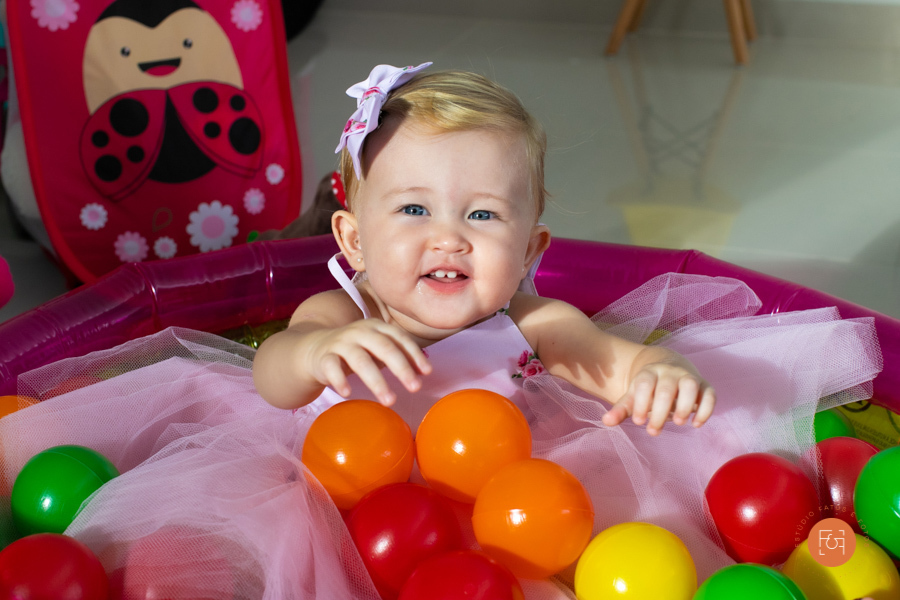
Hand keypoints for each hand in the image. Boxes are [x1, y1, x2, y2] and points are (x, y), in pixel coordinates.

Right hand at [304, 319, 431, 405]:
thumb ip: (400, 356)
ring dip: (377, 381)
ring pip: (360, 360)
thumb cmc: (357, 350)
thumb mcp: (378, 349)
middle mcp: (360, 332)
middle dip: (401, 368)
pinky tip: (348, 393)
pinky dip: (340, 380)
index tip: (427, 373)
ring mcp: (341, 343)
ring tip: (390, 401)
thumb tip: (424, 371)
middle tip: (415, 388)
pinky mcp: (325, 357)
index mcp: (376, 327)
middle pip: (383, 347)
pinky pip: (332, 367)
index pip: (399, 338)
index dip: (414, 354)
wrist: (317, 349)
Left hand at [601, 363, 715, 435]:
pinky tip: (696, 424)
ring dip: (684, 406)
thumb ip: (622, 409)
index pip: (644, 384)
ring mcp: (689, 377)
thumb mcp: (633, 396)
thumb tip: (606, 421)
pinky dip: (705, 409)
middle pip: (665, 389)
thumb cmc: (648, 388)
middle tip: (654, 431)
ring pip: (690, 385)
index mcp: (649, 372)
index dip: (640, 403)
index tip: (638, 422)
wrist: (667, 366)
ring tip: (678, 423)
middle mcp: (670, 372)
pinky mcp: (705, 385)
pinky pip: (710, 394)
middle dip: (659, 412)